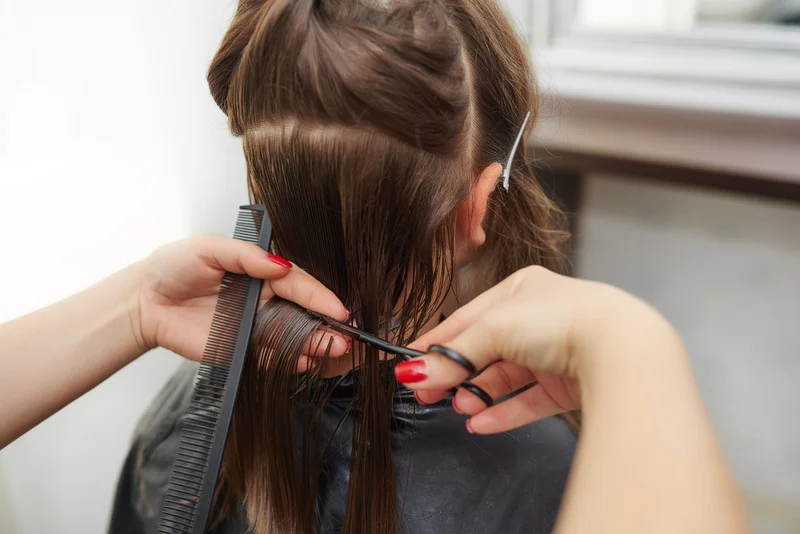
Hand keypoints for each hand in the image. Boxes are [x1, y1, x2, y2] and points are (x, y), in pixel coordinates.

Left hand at [130, 234, 349, 361]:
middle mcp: (265, 300)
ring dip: (314, 345)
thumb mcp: (209, 247)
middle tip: (344, 337)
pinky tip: (303, 363)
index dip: (321, 297)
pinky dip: (288, 361)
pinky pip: (270, 357)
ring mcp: (255, 327)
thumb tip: (278, 264)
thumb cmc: (174, 266)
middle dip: (326, 326)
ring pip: (292, 337)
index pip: (299, 284)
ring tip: (332, 351)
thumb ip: (245, 255)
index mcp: (262, 273)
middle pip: (304, 313)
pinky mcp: (241, 350)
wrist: (144, 301)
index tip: (339, 310)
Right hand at [400, 266, 670, 433]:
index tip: (409, 364)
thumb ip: (453, 354)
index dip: (436, 342)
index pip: (467, 318)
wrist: (622, 351)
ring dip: (478, 394)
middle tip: (426, 394)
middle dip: (455, 373)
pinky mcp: (568, 386)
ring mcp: (554, 353)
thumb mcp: (495, 328)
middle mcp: (538, 320)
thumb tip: (413, 372)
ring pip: (504, 379)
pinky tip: (479, 424)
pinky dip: (502, 413)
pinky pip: (527, 402)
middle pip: (484, 350)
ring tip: (460, 408)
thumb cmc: (564, 320)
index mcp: (521, 290)